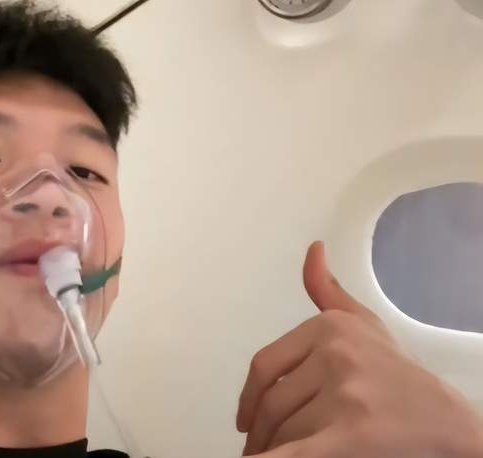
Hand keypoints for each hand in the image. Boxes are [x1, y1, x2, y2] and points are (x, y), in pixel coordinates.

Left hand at [237, 241, 482, 457]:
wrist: (448, 420)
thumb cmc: (399, 373)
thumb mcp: (364, 323)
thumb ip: (328, 291)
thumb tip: (313, 249)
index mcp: (328, 327)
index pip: (264, 366)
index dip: (248, 398)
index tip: (245, 420)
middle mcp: (334, 353)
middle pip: (272, 405)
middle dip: (262, 433)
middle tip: (262, 447)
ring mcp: (344, 393)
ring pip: (286, 432)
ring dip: (277, 449)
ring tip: (280, 453)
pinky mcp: (353, 432)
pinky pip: (297, 452)